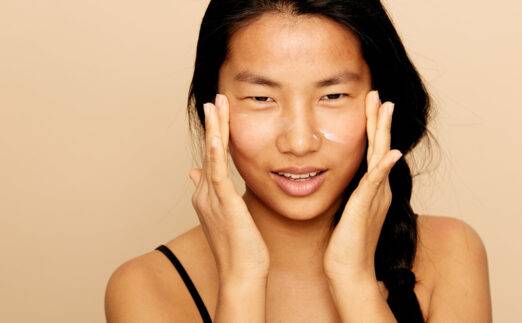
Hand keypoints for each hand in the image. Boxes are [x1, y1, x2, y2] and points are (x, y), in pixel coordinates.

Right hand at [189, 94, 269, 281]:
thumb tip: (196, 172)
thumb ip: (215, 192)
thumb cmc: (240, 248)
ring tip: (215, 105)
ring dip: (214, 129)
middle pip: (209, 150)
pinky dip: (216, 154)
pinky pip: (218, 175)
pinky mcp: (224, 204)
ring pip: (212, 156)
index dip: (216, 133)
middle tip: (215, 99)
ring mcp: (212, 198)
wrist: (241, 273)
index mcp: (208, 194)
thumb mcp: (227, 214)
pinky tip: (217, 137)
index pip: (212, 157)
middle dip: (213, 123)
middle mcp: (205, 193)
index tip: (219, 112)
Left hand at [323, 90, 401, 282]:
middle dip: (379, 120)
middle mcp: (378, 189)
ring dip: (382, 132)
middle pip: (380, 147)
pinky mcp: (365, 207)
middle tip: (379, 95)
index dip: (372, 127)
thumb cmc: (345, 245)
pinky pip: (376, 182)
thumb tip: (349, 182)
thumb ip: (352, 195)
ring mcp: (374, 197)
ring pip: (380, 156)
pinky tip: (391, 152)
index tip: (370, 105)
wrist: (348, 271)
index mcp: (372, 188)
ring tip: (385, 108)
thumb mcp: (348, 211)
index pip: (373, 150)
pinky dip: (384, 166)